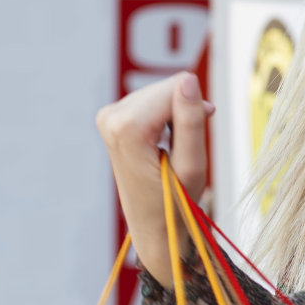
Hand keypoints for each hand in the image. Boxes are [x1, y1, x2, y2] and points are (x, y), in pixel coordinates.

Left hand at [95, 72, 213, 279]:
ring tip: (172, 149)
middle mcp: (111, 116)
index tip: (193, 142)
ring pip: (161, 92)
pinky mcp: (112, 118)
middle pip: (167, 87)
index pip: (177, 86)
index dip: (195, 109)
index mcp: (128, 127)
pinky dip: (164, 118)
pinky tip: (162, 144)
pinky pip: (151, 101)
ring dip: (174, 117)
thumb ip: (191, 120)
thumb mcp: (192, 165)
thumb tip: (188, 78)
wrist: (152, 226)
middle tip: (182, 148)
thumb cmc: (175, 202)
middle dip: (184, 111)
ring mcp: (108, 116)